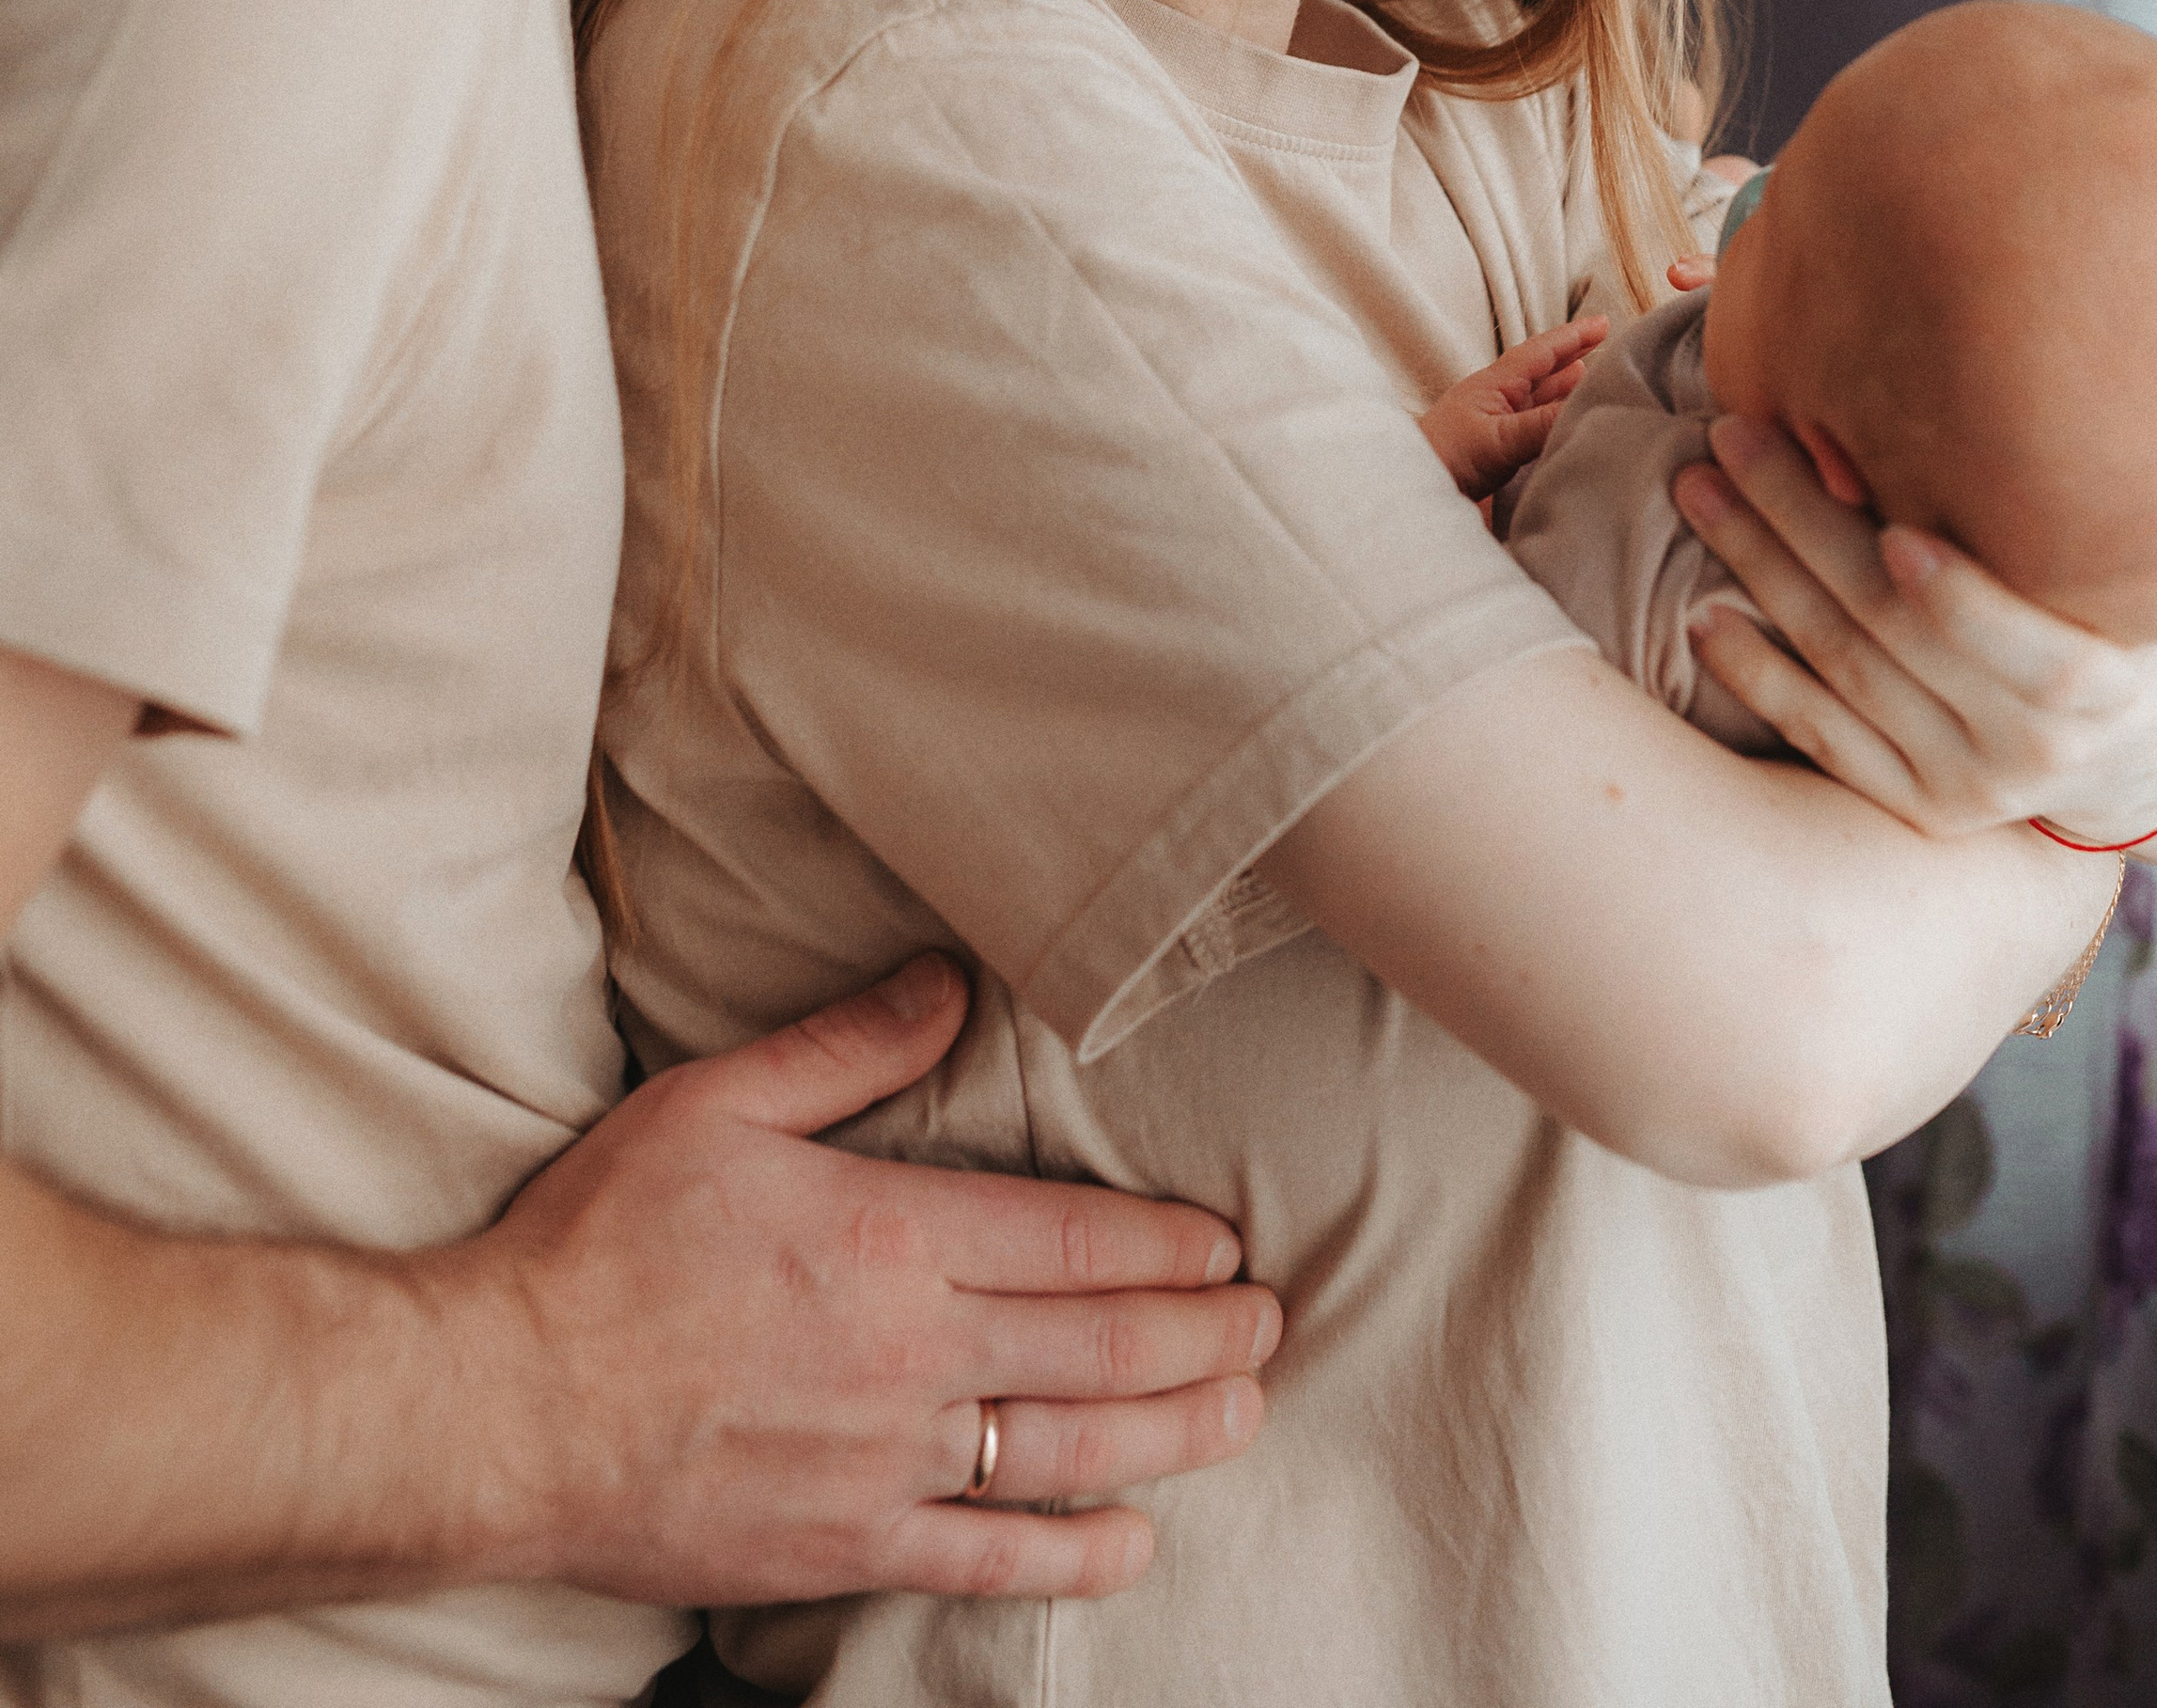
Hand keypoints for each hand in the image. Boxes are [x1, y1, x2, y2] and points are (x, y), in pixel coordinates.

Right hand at [468, 956, 1278, 1606]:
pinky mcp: (844, 1550)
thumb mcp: (716, 1104)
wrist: (497, 1411)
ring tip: (1242, 1412)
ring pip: (1070, 1453)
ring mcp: (884, 1464)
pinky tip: (1133, 1544)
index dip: (1168, 1246)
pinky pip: (987, 1561)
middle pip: (1100, 1348)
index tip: (1225, 1245)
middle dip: (1204, 1336)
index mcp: (887, 1237)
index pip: (1074, 1240)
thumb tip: (946, 985)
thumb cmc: (597, 1247)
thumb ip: (847, 1048)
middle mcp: (910, 1357)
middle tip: (1270, 1324)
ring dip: (1175, 1435)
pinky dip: (1074, 1556)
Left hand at [1418, 319, 1608, 506]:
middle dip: (1572, 359)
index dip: (1572, 337)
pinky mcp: (1498, 459)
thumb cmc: (1443, 457)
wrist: (1411, 494)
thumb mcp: (1498, 437)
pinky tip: (1568, 430)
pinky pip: (1536, 433)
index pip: (1541, 352)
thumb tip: (1588, 406)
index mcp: (1495, 386)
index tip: (1603, 323)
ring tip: (1591, 380)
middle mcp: (1499, 403)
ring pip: (1540, 403)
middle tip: (1605, 345)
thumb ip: (1542, 422)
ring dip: (1566, 392)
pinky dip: (1556, 427)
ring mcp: (1497, 430)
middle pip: (1542, 374)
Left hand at [1673, 417, 2156, 856]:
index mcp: (2106, 689)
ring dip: (1759, 575)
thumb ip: (2119, 500)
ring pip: (1844, 672)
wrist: (2150, 751)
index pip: (2035, 651)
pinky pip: (1823, 738)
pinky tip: (1703, 618)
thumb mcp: (2156, 570)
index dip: (1965, 598)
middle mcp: (2034, 752)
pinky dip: (1759, 677)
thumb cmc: (2143, 616)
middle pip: (1901, 634)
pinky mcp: (1916, 806)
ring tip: (1698, 490)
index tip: (1897, 531)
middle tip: (1735, 438)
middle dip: (1805, 529)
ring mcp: (1967, 786)